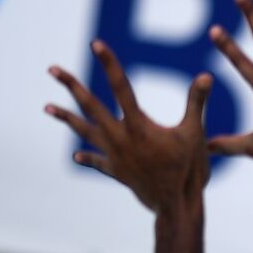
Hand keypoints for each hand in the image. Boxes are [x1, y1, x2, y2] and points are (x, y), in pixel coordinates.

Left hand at [45, 42, 211, 212]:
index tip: (96, 45)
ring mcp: (115, 155)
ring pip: (85, 131)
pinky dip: (87, 157)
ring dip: (66, 118)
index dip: (109, 64)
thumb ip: (197, 103)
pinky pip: (98, 161)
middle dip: (71, 86)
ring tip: (47, 107)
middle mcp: (121, 138)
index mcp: (139, 126)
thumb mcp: (195, 133)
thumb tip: (206, 76)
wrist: (176, 206)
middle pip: (90, 106)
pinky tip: (76, 154)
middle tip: (52, 69)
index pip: (121, 87)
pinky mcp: (117, 171)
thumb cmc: (188, 170)